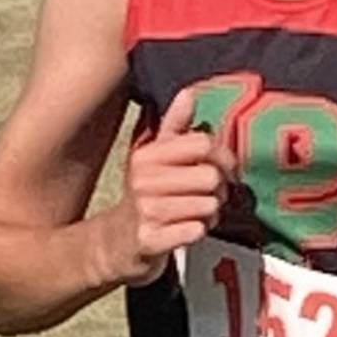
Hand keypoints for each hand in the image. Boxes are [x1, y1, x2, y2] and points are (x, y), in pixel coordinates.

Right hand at [108, 87, 235, 287]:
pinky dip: (199, 232)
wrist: (113, 243)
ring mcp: (145, 210)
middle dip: (218, 190)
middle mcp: (143, 179)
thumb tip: (189, 92)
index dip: (222, 156)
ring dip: (210, 214)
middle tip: (207, 196)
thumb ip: (174, 126)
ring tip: (195, 214)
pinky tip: (187, 230)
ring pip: (208, 205)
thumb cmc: (144, 195)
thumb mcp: (154, 157)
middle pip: (211, 176)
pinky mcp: (150, 240)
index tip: (222, 167)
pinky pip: (195, 231)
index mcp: (147, 155)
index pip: (204, 143)